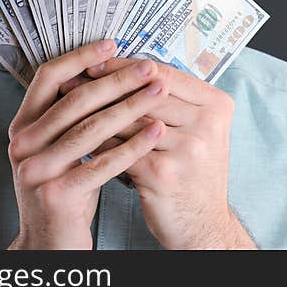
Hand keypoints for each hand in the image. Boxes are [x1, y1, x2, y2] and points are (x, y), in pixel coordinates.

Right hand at [5, 40, 168, 249]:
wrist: (50, 245)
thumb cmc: (65, 190)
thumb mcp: (60, 149)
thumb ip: (74, 116)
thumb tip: (111, 72)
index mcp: (22, 126)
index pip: (48, 77)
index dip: (80, 58)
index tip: (113, 44)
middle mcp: (23, 144)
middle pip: (75, 99)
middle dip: (117, 79)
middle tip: (150, 67)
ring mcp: (37, 171)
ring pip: (90, 129)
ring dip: (130, 107)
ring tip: (160, 91)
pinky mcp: (57, 195)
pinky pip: (101, 164)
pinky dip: (132, 146)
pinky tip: (156, 132)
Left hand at [82, 57, 255, 249]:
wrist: (203, 225)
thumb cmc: (193, 175)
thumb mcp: (197, 131)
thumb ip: (172, 101)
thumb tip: (124, 70)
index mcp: (217, 105)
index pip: (165, 73)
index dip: (127, 66)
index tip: (97, 61)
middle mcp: (207, 123)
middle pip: (145, 93)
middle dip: (106, 86)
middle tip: (74, 79)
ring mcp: (187, 148)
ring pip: (129, 119)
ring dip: (95, 111)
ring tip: (69, 105)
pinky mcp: (163, 172)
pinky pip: (120, 148)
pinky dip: (99, 141)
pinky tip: (79, 137)